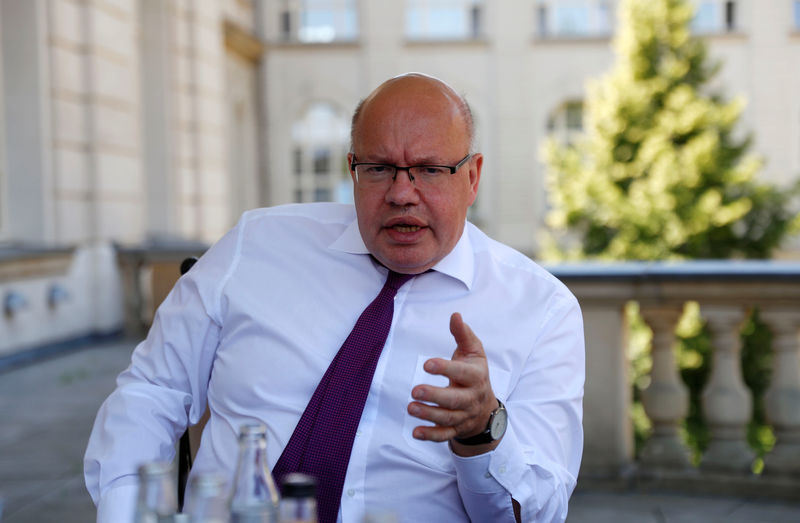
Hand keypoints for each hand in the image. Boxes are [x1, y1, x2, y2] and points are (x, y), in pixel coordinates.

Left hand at [407, 312, 499, 453]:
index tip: (426, 364)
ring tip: (410, 407)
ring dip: (428, 414)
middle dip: (435, 396)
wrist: (486, 409)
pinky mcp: (456, 429)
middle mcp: (471, 398)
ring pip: (447, 418)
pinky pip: (444, 435)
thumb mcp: (474, 353)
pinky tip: (415, 432)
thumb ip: (463, 335)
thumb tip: (455, 315)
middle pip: (454, 400)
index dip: (445, 368)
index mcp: (476, 377)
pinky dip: (430, 435)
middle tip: (414, 390)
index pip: (462, 373)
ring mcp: (464, 416)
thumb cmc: (474, 374)